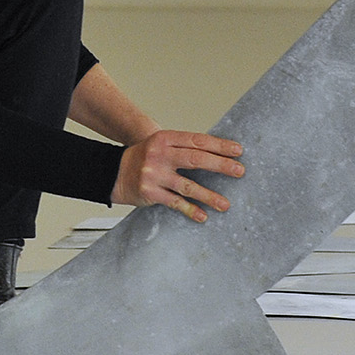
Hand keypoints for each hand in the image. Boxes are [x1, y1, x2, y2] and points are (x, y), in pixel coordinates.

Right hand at [111, 130, 245, 221]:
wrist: (114, 172)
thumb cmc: (146, 158)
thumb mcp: (163, 145)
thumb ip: (185, 148)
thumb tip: (220, 154)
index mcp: (165, 139)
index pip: (197, 141)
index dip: (219, 146)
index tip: (238, 151)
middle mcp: (159, 155)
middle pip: (196, 160)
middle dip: (221, 165)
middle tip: (240, 171)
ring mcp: (154, 174)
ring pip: (188, 186)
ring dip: (209, 196)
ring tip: (225, 204)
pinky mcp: (150, 192)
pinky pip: (175, 202)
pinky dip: (190, 210)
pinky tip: (203, 216)